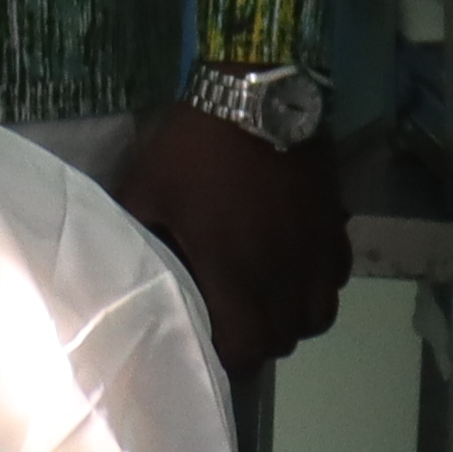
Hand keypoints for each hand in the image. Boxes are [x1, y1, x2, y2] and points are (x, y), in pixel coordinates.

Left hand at [113, 99, 347, 368]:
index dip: (228, 358)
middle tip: (234, 325)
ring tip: (268, 303)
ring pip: (317, 316)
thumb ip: (135, 231)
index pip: (245, 349)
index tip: (210, 344)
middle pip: (283, 340)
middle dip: (258, 342)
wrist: (256, 93)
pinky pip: (337, 276)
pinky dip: (318, 283)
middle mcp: (281, 273)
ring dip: (292, 318)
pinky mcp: (334, 223)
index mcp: (233, 273)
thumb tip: (115, 260)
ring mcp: (314, 249)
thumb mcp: (146, 187)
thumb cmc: (194, 146)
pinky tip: (296, 267)